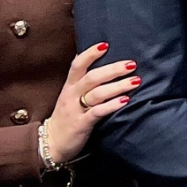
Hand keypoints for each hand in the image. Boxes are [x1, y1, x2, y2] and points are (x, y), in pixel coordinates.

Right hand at [45, 44, 138, 161]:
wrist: (51, 143)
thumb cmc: (68, 116)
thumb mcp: (72, 96)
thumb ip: (85, 82)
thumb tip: (106, 65)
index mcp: (70, 86)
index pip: (77, 65)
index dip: (90, 54)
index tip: (106, 44)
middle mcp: (72, 95)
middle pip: (92, 77)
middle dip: (113, 69)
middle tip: (132, 64)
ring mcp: (76, 109)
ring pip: (97, 94)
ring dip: (118, 86)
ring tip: (136, 81)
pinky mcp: (81, 124)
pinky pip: (97, 112)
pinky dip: (112, 105)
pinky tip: (125, 101)